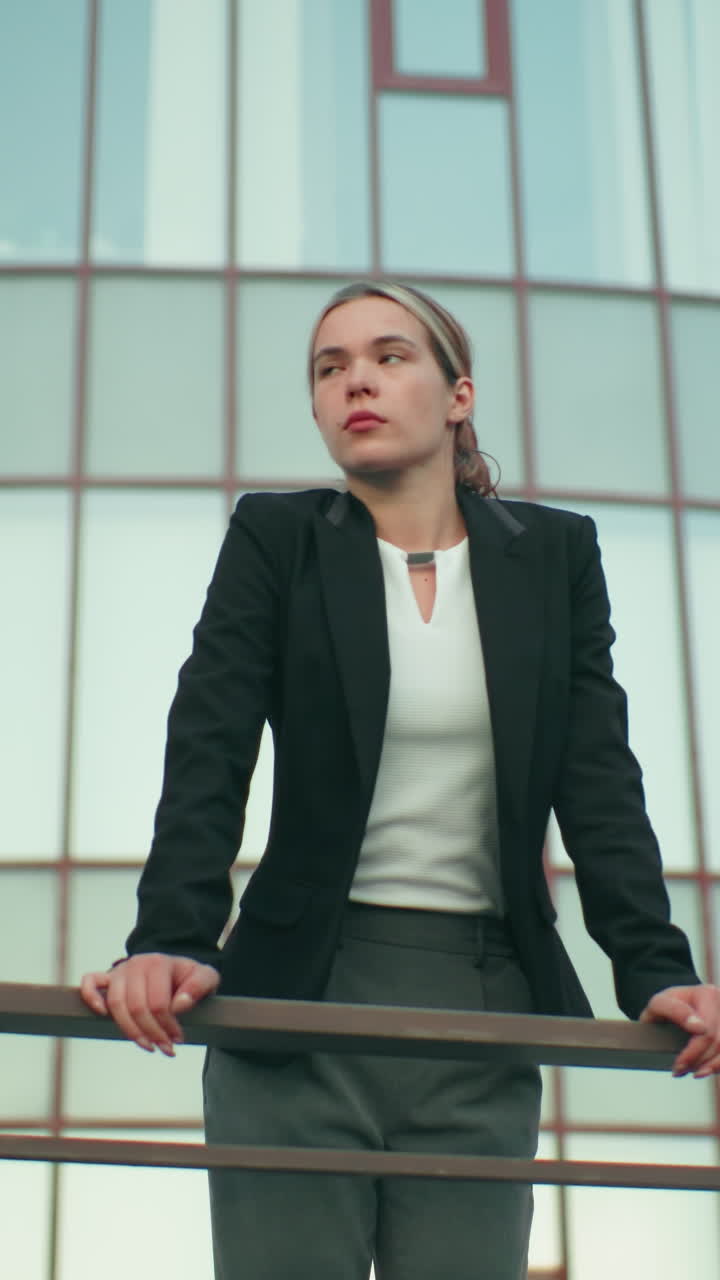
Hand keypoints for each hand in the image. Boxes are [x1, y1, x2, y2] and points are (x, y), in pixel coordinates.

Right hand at [80, 953, 219, 1056]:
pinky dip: (92, 997)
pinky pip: (91, 982)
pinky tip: (102, 1015)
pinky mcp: (108, 977)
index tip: (178, 1039)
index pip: (158, 1002)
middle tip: (166, 1049)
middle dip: (152, 1033)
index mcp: (159, 963)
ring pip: (116, 1004)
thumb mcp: (206, 977)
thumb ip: (199, 986)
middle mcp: (136, 964)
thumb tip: (179, 1005)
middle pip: (136, 1007)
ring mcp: (120, 971)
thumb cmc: (189, 977)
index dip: (168, 1026)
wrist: (175, 969)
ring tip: (148, 1046)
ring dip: (130, 1030)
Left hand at [639, 984, 719, 1077]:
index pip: (706, 1032)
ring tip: (690, 1071)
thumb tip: (699, 1028)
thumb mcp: (659, 1005)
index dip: (692, 1053)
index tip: (678, 1066)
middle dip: (697, 1061)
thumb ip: (674, 1011)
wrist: (671, 1009)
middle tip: (679, 1070)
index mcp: (707, 994)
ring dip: (709, 1066)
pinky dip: (718, 1065)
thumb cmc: (663, 1007)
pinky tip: (705, 1069)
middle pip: (717, 1043)